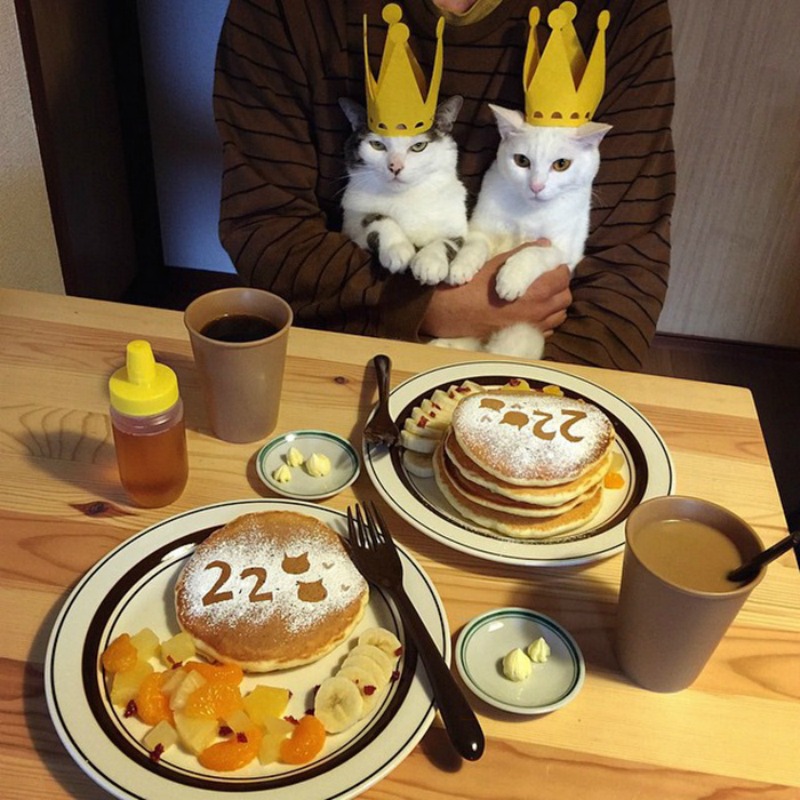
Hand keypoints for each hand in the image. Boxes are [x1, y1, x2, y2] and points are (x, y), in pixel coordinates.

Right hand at [420, 241, 571, 339]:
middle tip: (545, 278)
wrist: (452, 313)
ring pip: (559, 315)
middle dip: (559, 286)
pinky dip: (545, 319)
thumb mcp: (499, 263)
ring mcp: (532, 327)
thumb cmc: (473, 285)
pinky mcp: (523, 336)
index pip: (563, 276)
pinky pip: (547, 329)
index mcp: (538, 290)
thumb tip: (545, 244)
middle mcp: (540, 311)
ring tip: (540, 295)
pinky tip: (531, 311)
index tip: (547, 264)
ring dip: (554, 304)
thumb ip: (526, 253)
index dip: (557, 267)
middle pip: (565, 297)